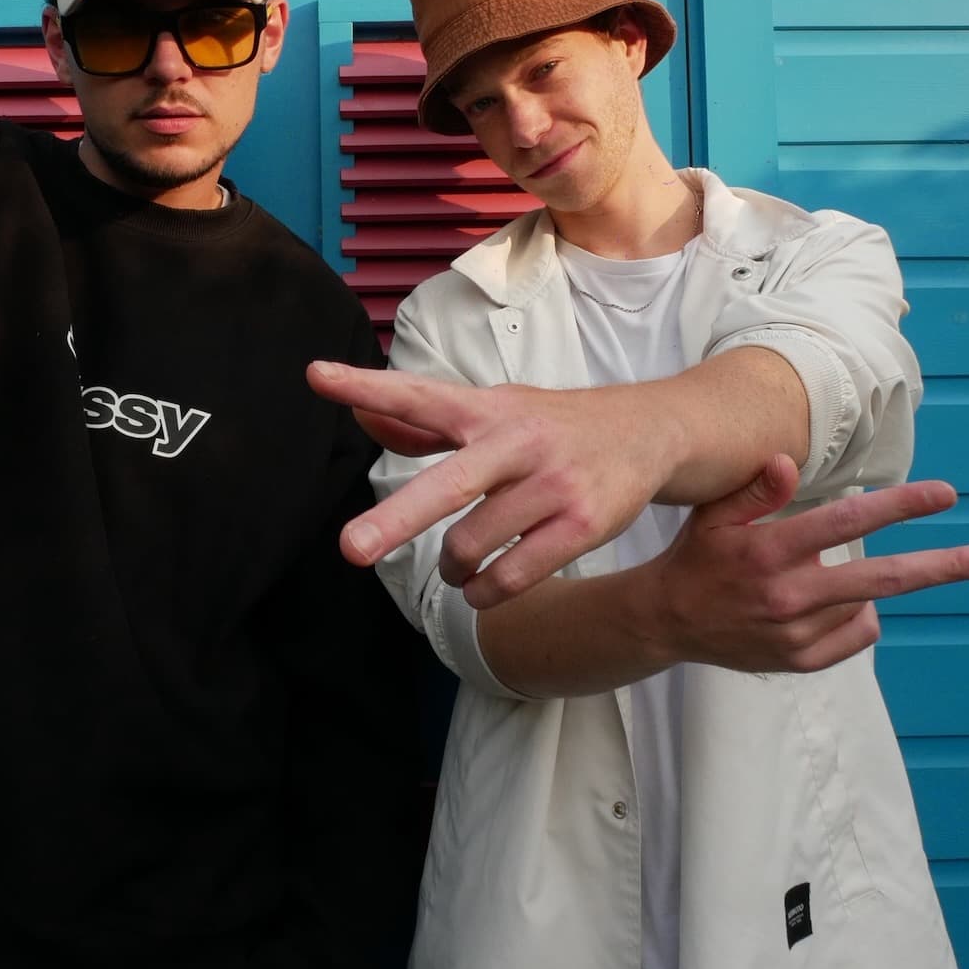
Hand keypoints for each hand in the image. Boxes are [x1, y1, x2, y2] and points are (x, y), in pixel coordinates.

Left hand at [309, 360, 674, 607]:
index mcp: (487, 409)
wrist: (652, 431)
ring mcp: (553, 485)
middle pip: (448, 484)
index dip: (366, 388)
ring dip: (452, 570)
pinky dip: (485, 592)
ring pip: (473, 546)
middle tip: (351, 548)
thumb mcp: (493, 409)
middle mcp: (517, 441)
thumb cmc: (553, 425)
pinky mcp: (583, 525)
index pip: (418, 396)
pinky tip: (482, 587)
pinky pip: (512, 577)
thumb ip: (424, 419)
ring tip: (458, 568)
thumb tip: (360, 417)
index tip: (316, 376)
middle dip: (396, 519)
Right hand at [648, 454, 968, 672]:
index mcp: (769, 551)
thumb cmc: (699, 554)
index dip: (901, 505)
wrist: (667, 621)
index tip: (946, 495)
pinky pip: (857, 634)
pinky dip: (857, 615)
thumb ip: (757, 488)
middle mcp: (787, 595)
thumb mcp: (715, 512)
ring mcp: (796, 634)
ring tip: (822, 575)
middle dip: (947, 566)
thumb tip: (792, 462)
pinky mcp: (800, 661)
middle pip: (885, 578)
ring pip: (867, 603)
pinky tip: (828, 603)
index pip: (847, 523)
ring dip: (865, 585)